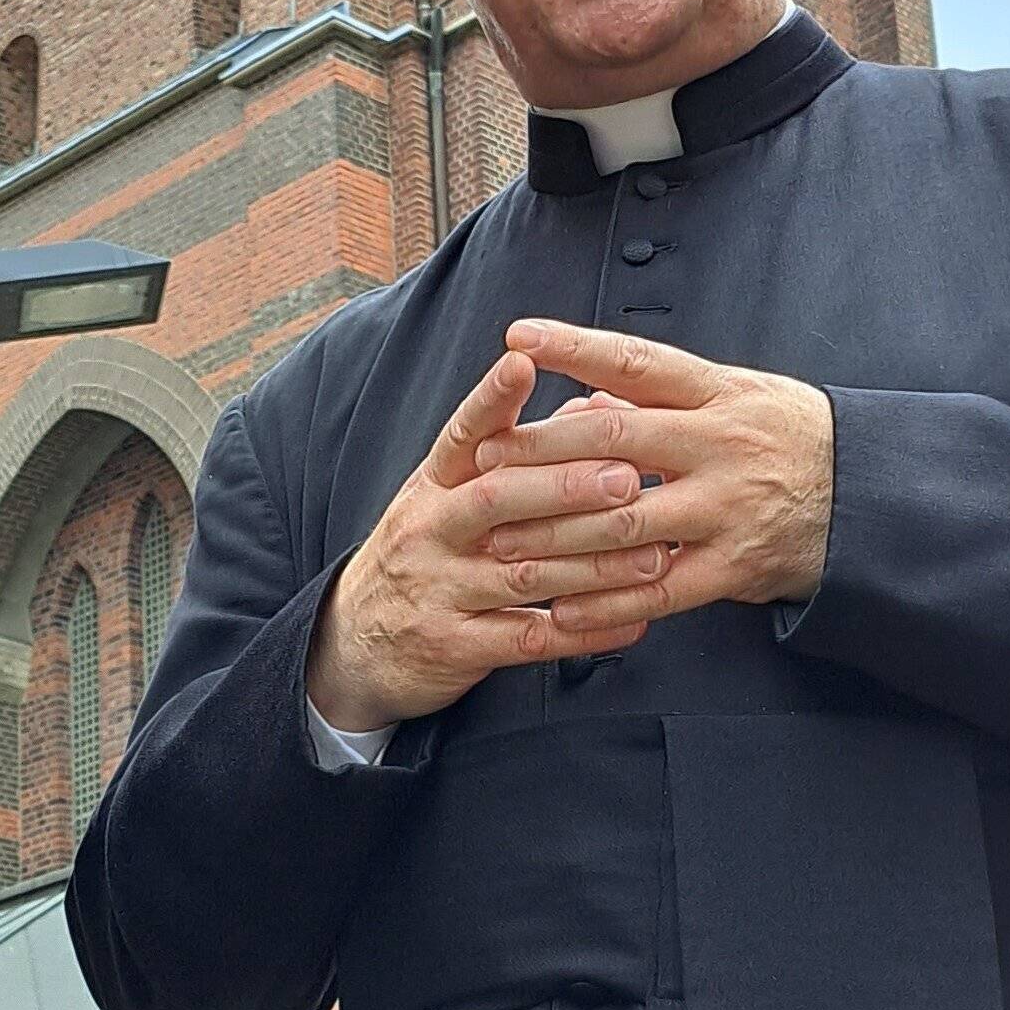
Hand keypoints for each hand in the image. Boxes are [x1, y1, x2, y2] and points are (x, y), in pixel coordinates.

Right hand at [305, 354, 673, 732]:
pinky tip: (633, 619)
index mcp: (433, 484)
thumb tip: (590, 404)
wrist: (354, 646)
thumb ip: (517, 449)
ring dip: (596, 564)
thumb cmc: (425, 549)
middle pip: (496, 499)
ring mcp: (439, 591)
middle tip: (627, 477)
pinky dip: (585, 631)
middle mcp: (430, 530)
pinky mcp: (455, 648)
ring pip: (523, 573)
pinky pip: (528, 640)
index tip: (524, 361)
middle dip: (566, 487)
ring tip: (655, 552)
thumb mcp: (448, 495)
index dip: (490, 397)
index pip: (461, 433)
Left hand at [471, 322, 834, 633]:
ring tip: (498, 545)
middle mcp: (719, 444)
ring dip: (554, 537)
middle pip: (615, 441)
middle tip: (480, 463)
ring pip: (625, 522)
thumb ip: (662, 398)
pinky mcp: (734, 567)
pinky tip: (559, 609)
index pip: (637, 360)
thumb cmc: (785, 435)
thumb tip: (582, 398)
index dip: (575, 345)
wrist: (864, 495)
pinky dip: (604, 604)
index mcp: (718, 392)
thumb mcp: (736, 394)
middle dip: (540, 454)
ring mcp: (726, 507)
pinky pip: (657, 590)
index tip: (518, 336)